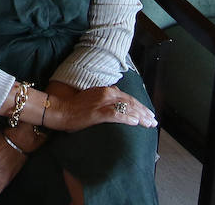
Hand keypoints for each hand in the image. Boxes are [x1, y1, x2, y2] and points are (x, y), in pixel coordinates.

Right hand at [40, 81, 155, 131]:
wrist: (60, 110)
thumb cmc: (74, 107)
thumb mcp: (92, 98)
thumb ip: (105, 98)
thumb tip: (117, 102)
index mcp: (106, 90)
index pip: (128, 98)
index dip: (140, 106)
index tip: (149, 113)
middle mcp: (106, 94)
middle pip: (131, 103)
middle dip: (144, 112)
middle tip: (154, 120)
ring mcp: (102, 103)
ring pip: (127, 108)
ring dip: (140, 116)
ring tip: (149, 123)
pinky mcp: (98, 112)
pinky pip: (117, 115)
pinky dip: (127, 118)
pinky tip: (136, 123)